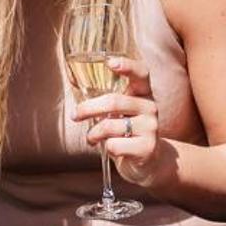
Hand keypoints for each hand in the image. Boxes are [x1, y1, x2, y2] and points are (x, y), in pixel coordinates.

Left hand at [71, 56, 161, 183]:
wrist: (149, 162)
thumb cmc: (128, 134)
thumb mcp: (122, 114)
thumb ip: (108, 105)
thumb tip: (77, 101)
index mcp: (143, 94)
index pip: (141, 73)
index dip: (127, 66)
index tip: (110, 62)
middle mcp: (150, 107)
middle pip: (114, 101)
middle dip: (88, 109)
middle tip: (75, 115)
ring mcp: (151, 127)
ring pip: (110, 126)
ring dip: (93, 134)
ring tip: (92, 139)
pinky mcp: (147, 147)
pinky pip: (115, 145)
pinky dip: (106, 149)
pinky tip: (112, 150)